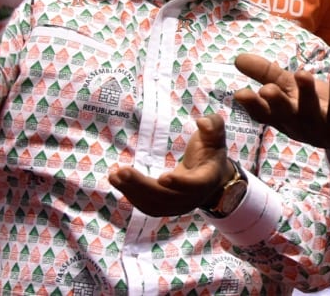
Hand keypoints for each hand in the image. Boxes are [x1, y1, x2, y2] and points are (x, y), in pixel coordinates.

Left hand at [108, 114, 233, 216]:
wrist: (212, 179)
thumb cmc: (211, 152)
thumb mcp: (215, 135)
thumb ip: (213, 125)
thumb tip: (202, 122)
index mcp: (206, 179)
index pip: (194, 184)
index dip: (180, 183)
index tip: (163, 178)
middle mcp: (192, 197)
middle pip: (166, 197)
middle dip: (143, 186)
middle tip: (122, 172)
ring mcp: (178, 206)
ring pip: (153, 204)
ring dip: (132, 192)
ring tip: (114, 176)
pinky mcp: (165, 208)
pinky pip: (147, 206)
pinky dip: (132, 195)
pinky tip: (118, 181)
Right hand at [234, 53, 329, 179]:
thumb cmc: (315, 108)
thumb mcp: (289, 89)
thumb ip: (266, 74)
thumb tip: (237, 58)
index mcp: (282, 117)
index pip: (264, 114)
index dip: (252, 106)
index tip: (241, 94)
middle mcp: (298, 124)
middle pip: (285, 114)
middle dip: (276, 102)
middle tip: (267, 90)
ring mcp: (320, 127)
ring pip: (311, 111)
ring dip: (307, 94)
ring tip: (302, 74)